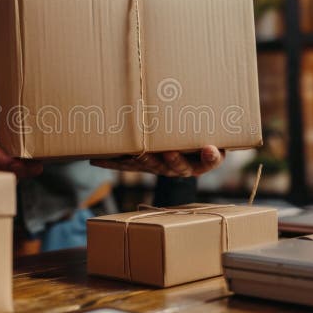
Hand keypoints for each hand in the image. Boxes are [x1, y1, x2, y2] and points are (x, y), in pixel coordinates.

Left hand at [90, 146, 223, 176]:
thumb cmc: (204, 143)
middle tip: (160, 152)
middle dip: (161, 159)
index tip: (205, 150)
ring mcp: (156, 166)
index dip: (196, 159)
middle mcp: (173, 169)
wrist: (190, 147)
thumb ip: (214, 152)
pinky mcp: (140, 163)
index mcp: (194, 165)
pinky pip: (125, 165)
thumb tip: (211, 149)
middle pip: (167, 166)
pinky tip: (96, 160)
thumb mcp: (216, 146)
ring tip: (130, 154)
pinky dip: (111, 162)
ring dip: (137, 160)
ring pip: (145, 166)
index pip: (196, 164)